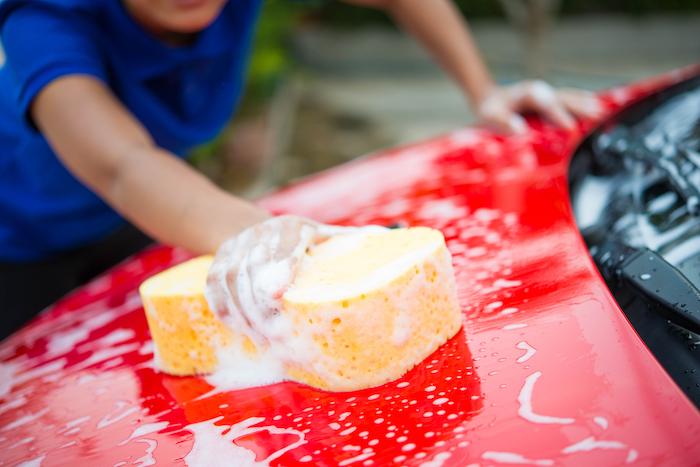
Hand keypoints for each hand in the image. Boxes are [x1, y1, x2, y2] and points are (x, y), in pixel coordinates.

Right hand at [204, 215, 386, 344]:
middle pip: (253, 270)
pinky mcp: (218, 259)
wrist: (256, 227)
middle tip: (276, 338)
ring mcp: (235, 245)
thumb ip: (353, 239)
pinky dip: (223, 310)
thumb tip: (390, 236)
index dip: (279, 267)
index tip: (278, 295)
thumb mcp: (327, 236)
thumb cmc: (305, 240)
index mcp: (294, 227)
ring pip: (230, 280)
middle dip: (261, 308)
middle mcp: (261, 232)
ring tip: (262, 340)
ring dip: (243, 314)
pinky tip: (239, 329)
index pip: (284, 245)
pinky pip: (213, 286)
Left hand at [476, 80, 601, 133]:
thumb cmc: (491, 110)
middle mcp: (541, 91)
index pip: (546, 104)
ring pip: (570, 97)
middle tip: (598, 115)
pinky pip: (570, 100)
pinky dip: (583, 103)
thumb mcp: (490, 115)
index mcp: (527, 93)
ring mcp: (548, 94)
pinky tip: (597, 108)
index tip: (570, 127)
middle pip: (564, 97)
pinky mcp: (552, 99)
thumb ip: (502, 121)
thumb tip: (519, 129)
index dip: (559, 115)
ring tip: (603, 112)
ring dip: (586, 104)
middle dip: (581, 106)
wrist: (491, 99)